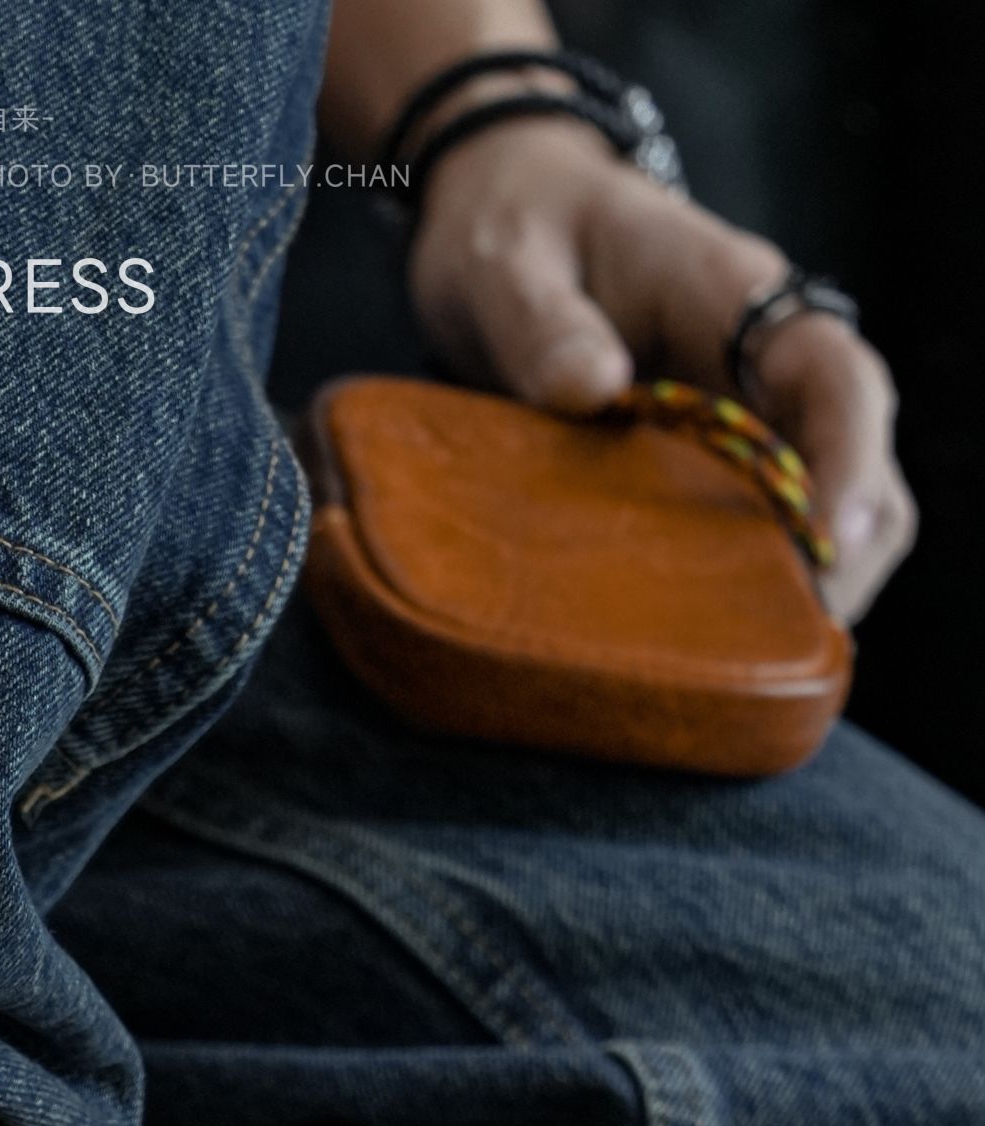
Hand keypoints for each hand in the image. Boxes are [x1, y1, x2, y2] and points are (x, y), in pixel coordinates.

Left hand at [406, 117, 914, 622]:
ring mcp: (746, 420)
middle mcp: (764, 365)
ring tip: (734, 668)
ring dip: (795, 592)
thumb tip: (593, 391)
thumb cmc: (512, 229)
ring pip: (822, 518)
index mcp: (736, 298)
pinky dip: (740, 597)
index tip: (824, 539)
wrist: (502, 220)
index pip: (834, 374)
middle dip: (841, 558)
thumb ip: (541, 323)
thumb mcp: (505, 262)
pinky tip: (691, 650)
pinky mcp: (709, 470)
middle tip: (772, 648)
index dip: (848, 459)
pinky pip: (754, 540)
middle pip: (860, 467)